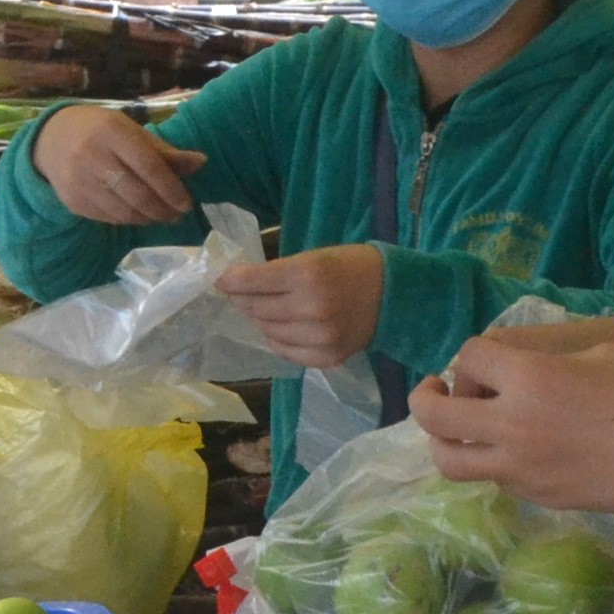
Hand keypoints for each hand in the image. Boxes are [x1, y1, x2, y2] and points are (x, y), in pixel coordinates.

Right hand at [34, 102, 206, 226]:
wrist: (50, 139)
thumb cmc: (100, 131)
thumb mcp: (131, 131)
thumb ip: (164, 151)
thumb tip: (202, 163)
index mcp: (112, 131)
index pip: (149, 166)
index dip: (171, 188)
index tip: (187, 203)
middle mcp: (92, 156)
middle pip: (137, 193)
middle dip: (162, 209)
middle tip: (178, 215)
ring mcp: (79, 181)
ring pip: (123, 211)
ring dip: (148, 219)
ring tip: (162, 216)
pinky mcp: (72, 201)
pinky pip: (108, 218)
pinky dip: (128, 220)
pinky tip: (139, 216)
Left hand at [215, 244, 386, 367]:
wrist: (394, 295)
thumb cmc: (350, 267)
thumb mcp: (314, 257)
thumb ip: (276, 271)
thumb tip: (234, 284)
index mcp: (309, 274)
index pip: (253, 281)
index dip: (230, 280)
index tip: (219, 279)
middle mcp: (312, 308)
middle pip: (256, 308)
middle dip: (243, 299)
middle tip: (239, 293)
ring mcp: (320, 337)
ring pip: (267, 331)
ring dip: (259, 319)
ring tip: (264, 309)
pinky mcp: (326, 357)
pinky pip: (285, 351)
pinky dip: (276, 339)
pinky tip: (281, 327)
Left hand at [413, 337, 613, 517]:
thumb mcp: (596, 353)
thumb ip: (543, 362)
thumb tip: (515, 377)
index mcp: (528, 378)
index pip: (466, 357)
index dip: (472, 355)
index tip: (484, 361)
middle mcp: (512, 425)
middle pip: (434, 415)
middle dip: (424, 398)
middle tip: (434, 392)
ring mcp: (521, 467)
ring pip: (451, 462)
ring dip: (445, 441)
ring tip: (457, 430)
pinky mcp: (537, 496)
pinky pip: (495, 478)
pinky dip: (492, 462)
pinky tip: (513, 450)